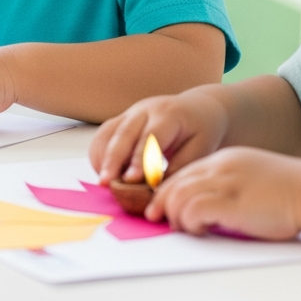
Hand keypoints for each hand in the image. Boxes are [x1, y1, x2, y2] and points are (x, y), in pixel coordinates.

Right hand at [89, 90, 229, 184]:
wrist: (197, 108)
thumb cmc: (201, 131)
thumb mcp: (200, 149)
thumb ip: (178, 169)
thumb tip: (155, 192)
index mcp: (168, 115)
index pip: (149, 137)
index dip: (139, 159)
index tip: (131, 179)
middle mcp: (144, 110)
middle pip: (123, 134)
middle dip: (113, 160)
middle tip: (106, 183)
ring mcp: (130, 113)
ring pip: (108, 133)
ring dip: (102, 158)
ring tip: (103, 182)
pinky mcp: (121, 120)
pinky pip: (103, 135)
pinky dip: (100, 154)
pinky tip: (105, 172)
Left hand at [148, 146, 300, 239]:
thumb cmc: (290, 190)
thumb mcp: (253, 176)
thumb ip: (231, 183)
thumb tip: (211, 203)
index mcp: (225, 160)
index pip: (184, 171)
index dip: (167, 189)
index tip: (160, 204)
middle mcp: (221, 168)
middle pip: (175, 181)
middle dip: (161, 202)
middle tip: (157, 218)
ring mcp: (226, 183)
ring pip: (178, 196)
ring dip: (175, 215)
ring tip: (183, 228)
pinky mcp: (232, 203)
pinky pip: (193, 210)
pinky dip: (189, 221)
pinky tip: (199, 229)